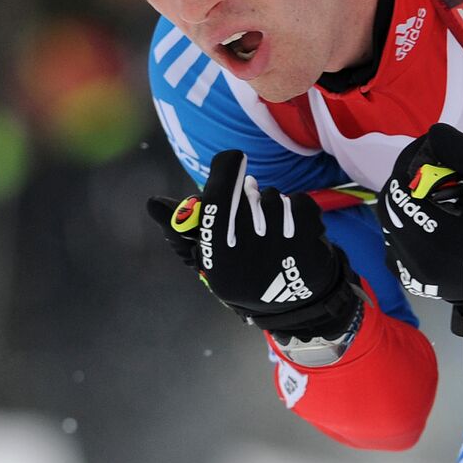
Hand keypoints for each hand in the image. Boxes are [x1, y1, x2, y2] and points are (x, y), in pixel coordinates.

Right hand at [146, 149, 358, 341]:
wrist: (293, 304)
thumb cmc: (243, 272)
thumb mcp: (209, 257)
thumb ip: (181, 228)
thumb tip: (152, 203)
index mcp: (217, 257)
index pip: (218, 202)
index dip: (224, 173)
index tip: (231, 157)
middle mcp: (249, 254)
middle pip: (250, 194)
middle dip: (250, 193)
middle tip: (251, 200)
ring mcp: (283, 251)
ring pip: (275, 198)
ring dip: (274, 205)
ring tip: (273, 228)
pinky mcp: (310, 246)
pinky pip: (302, 203)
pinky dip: (300, 209)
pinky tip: (296, 230)